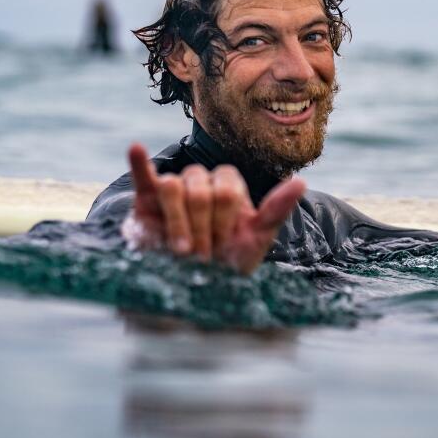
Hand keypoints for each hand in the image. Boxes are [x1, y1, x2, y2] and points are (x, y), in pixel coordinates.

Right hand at [122, 143, 304, 273]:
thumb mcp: (256, 240)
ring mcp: (173, 189)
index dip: (224, 220)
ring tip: (180, 251)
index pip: (226, 188)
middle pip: (201, 189)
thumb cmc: (227, 264)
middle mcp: (201, 182)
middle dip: (202, 227)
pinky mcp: (146, 200)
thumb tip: (301, 181)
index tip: (224, 246)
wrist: (193, 288)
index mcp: (228, 186)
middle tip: (203, 255)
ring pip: (173, 186)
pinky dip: (139, 163)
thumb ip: (276, 210)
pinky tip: (136, 149)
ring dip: (179, 222)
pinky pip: (143, 176)